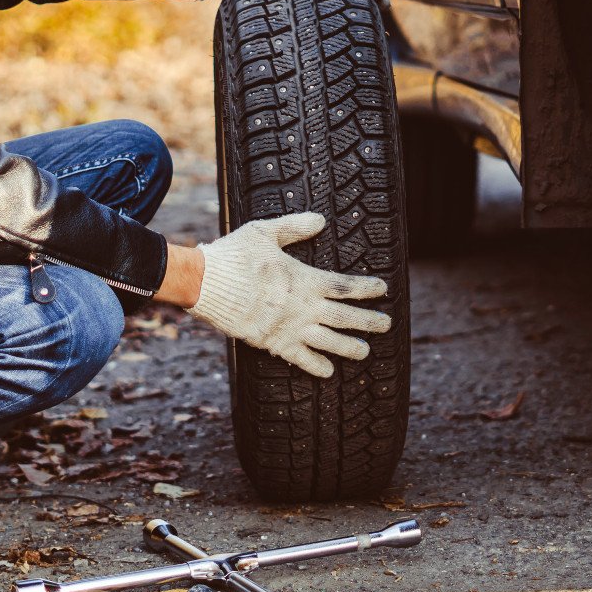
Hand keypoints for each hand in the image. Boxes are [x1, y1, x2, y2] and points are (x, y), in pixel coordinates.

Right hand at [185, 212, 390, 377]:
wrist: (205, 284)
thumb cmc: (234, 255)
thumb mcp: (265, 232)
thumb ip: (295, 227)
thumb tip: (320, 220)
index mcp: (305, 279)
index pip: (346, 286)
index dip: (367, 288)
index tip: (383, 289)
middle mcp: (304, 307)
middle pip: (346, 317)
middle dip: (369, 322)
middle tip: (386, 324)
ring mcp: (290, 328)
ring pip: (330, 342)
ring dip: (350, 348)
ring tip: (366, 351)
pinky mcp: (273, 343)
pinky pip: (300, 358)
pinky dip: (315, 366)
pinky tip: (328, 371)